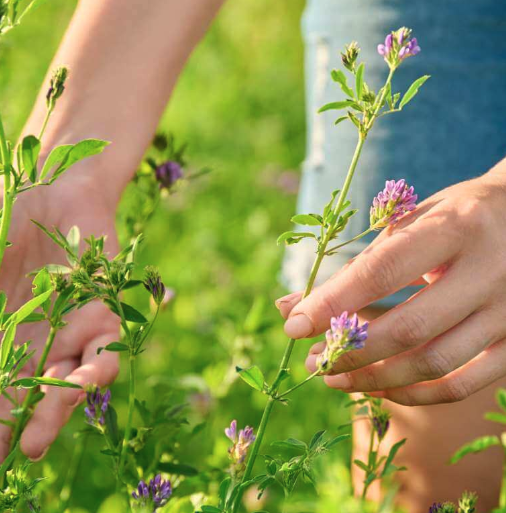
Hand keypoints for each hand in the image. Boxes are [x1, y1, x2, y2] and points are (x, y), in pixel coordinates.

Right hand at [0, 170, 120, 459]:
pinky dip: (96, 361)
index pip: (1, 388)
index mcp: (10, 336)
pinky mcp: (105, 303)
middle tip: (21, 453)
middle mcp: (45, 339)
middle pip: (38, 392)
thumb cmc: (3, 226)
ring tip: (41, 434)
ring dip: (61, 404)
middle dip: (28, 425)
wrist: (46, 186)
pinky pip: (106, 340)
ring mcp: (76, 324)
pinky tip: (85, 378)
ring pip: (76, 376)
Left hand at [277, 170, 505, 405]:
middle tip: (314, 361)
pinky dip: (415, 394)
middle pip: (410, 328)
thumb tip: (293, 307)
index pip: (384, 271)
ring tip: (336, 379)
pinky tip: (382, 388)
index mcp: (460, 225)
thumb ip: (361, 263)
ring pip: (433, 365)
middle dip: (351, 352)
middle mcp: (494, 269)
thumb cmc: (463, 216)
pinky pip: (461, 385)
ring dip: (375, 380)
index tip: (294, 325)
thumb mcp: (416, 219)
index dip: (334, 302)